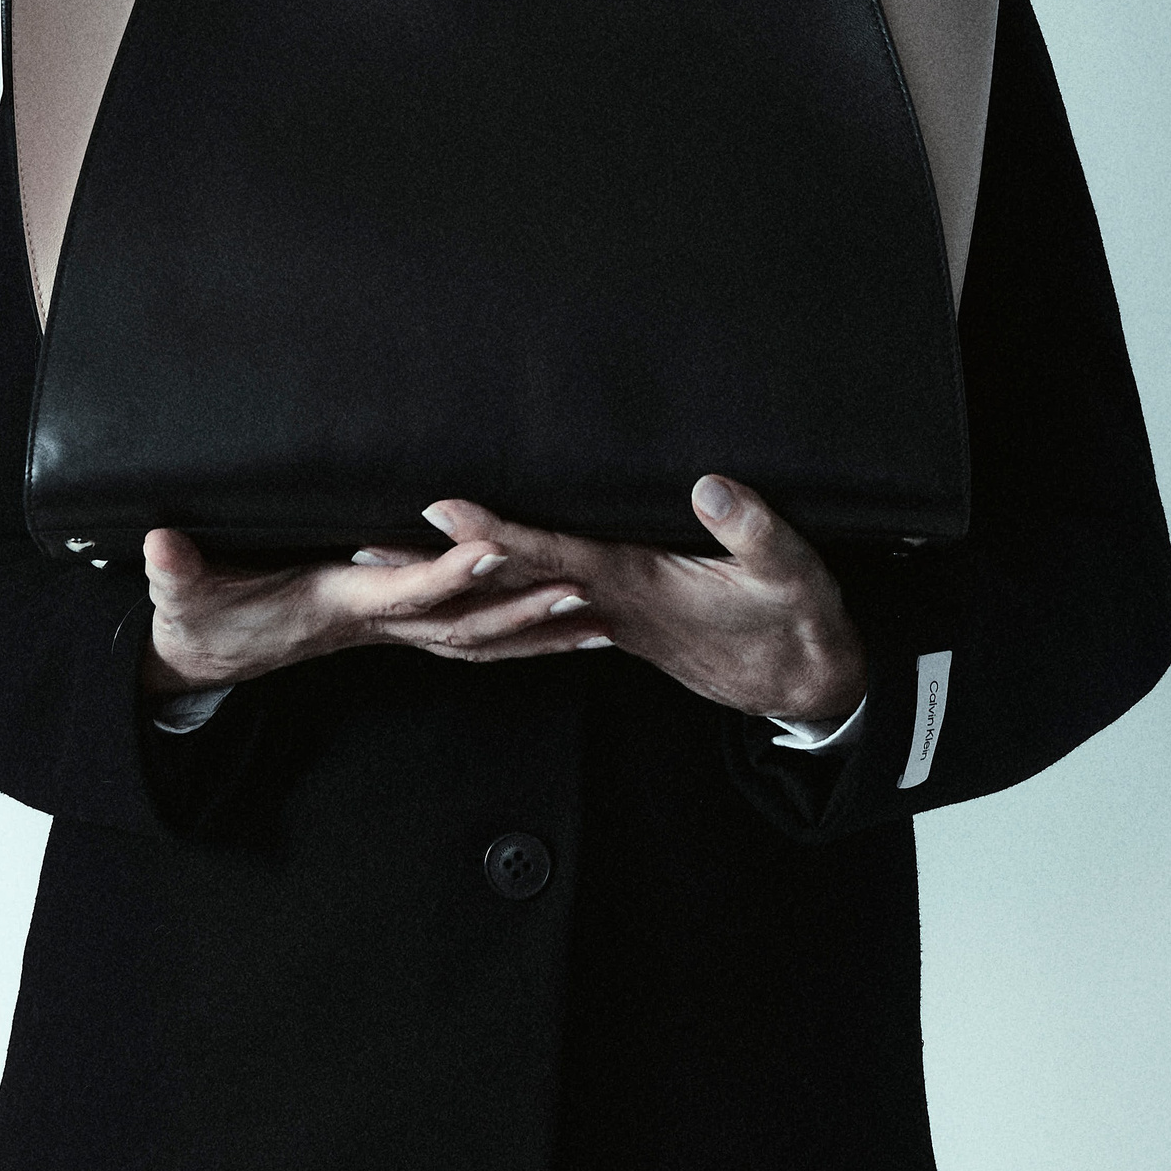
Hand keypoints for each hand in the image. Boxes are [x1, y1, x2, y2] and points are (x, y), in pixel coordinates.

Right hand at [139, 527, 615, 696]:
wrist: (203, 657)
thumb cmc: (197, 617)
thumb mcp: (177, 594)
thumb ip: (172, 570)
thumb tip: (158, 546)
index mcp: (338, 604)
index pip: (405, 590)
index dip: (451, 573)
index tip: (497, 549)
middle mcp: (376, 624)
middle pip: (463, 624)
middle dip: (523, 610)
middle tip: (586, 590)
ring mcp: (390, 632)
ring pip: (477, 639)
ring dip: (537, 632)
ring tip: (601, 621)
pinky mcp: (396, 629)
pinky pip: (469, 638)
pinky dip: (518, 637)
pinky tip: (559, 631)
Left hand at [410, 476, 866, 721]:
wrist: (803, 683)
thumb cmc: (797, 623)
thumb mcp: (794, 575)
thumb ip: (754, 532)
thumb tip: (710, 487)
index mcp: (638, 586)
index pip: (554, 556)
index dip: (498, 534)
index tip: (443, 509)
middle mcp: (606, 605)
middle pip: (509, 580)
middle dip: (439, 563)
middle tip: (368, 542)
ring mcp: (603, 618)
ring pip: (512, 599)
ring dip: (451, 583)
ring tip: (388, 558)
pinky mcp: (610, 621)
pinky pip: (534, 610)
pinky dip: (492, 599)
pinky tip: (463, 588)